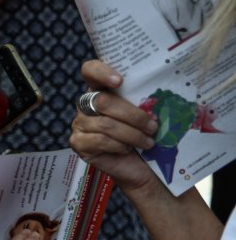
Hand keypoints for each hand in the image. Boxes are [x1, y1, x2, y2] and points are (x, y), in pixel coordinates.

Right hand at [68, 59, 158, 193]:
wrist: (142, 168)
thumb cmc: (146, 137)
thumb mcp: (148, 115)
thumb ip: (146, 101)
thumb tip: (161, 95)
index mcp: (101, 90)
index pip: (90, 71)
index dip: (101, 72)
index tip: (120, 81)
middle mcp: (86, 104)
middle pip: (103, 101)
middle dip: (133, 115)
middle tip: (153, 126)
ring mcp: (80, 124)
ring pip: (105, 124)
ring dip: (132, 135)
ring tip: (148, 143)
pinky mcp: (78, 143)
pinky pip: (100, 140)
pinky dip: (119, 146)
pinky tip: (127, 150)